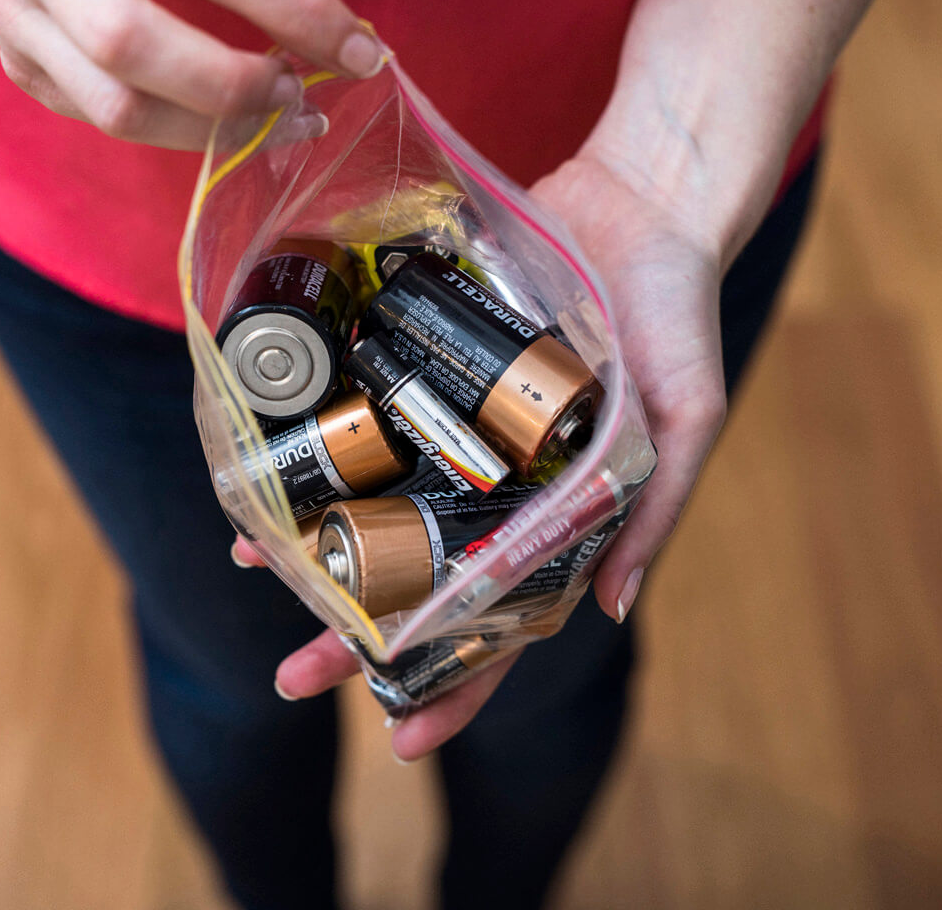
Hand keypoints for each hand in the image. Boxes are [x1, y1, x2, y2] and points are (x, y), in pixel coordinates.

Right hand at [0, 0, 379, 147]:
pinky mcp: (20, 64)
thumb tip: (332, 33)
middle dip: (235, 89)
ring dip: (212, 131)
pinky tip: (220, 115)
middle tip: (299, 94)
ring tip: (276, 117)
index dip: (298, 13)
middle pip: (133, 47)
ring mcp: (19, 16)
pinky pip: (105, 121)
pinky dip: (178, 128)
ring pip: (117, 108)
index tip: (361, 52)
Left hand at [248, 147, 730, 760]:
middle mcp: (498, 486)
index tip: (401, 742)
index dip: (460, 689)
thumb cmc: (677, 314)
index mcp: (560, 518)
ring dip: (320, 544)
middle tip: (292, 677)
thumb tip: (611, 609)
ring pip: (379, 505)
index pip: (506, 627)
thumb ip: (652, 508)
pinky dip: (320, 445)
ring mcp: (456, 430)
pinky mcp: (425, 367)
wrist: (641, 199)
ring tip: (256, 568)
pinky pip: (364, 418)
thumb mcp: (686, 416)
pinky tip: (266, 469)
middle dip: (358, 636)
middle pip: (420, 581)